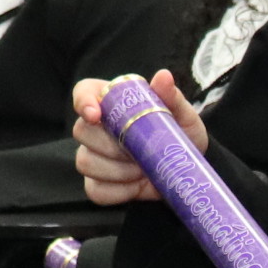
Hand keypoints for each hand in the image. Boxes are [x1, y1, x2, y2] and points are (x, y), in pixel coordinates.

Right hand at [72, 69, 204, 203]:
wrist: (186, 172)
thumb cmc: (180, 136)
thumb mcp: (183, 116)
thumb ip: (172, 97)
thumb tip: (163, 76)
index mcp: (112, 101)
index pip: (83, 92)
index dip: (83, 102)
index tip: (96, 115)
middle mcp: (96, 128)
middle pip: (81, 131)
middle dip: (111, 146)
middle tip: (139, 152)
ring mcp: (92, 156)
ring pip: (85, 161)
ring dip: (117, 170)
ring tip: (143, 169)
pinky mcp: (97, 184)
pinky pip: (95, 190)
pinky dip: (119, 191)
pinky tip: (137, 185)